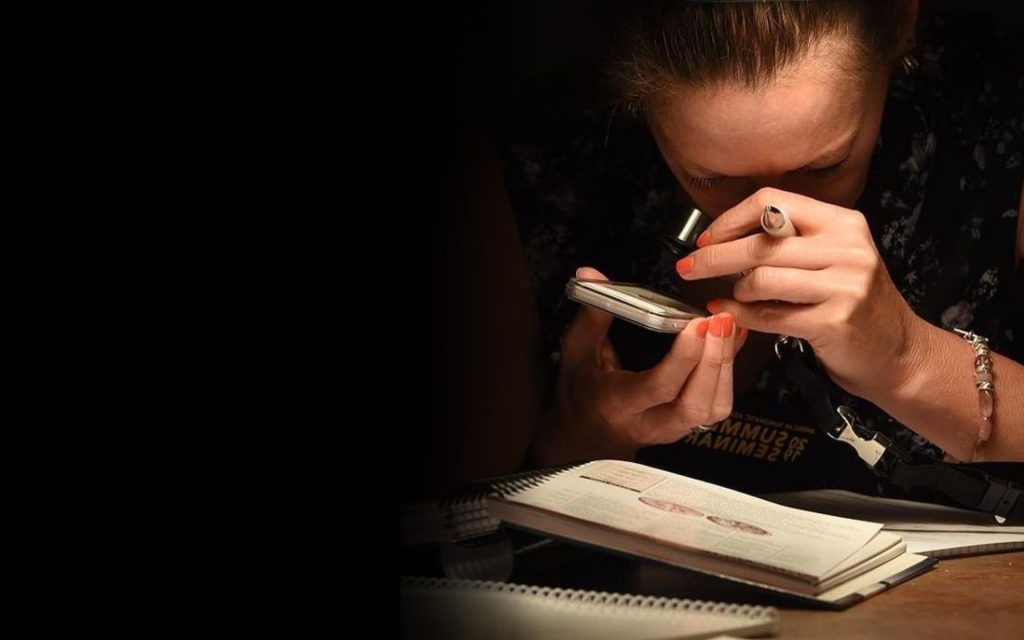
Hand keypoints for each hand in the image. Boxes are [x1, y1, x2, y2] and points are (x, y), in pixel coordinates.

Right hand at [534, 267, 747, 466]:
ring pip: (713, 407)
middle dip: (715, 360)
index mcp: (620, 404)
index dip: (684, 358)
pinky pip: (718, 404)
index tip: (698, 324)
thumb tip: (593, 275)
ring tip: (731, 327)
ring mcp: (675, 428)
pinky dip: (731, 372)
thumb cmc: (583, 392)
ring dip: (726, 366)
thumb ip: (592, 315)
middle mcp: (652, 423)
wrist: (590, 432)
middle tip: (723, 321)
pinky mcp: (690, 424)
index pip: (659, 387)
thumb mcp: (577, 352)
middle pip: (696, 403)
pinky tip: (733, 342)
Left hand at [676, 188, 924, 399]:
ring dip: (736, 291)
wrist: (898, 353)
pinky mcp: (834, 321)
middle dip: (713, 257)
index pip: (771, 201)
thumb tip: (724, 235)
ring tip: (733, 297)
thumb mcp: (832, 259)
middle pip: (759, 242)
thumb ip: (789, 242)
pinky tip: (728, 314)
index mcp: (842, 222)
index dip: (730, 220)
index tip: (706, 238)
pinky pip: (768, 315)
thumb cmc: (854, 305)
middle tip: (687, 268)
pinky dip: (740, 316)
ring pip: (760, 278)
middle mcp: (846, 248)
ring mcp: (843, 285)